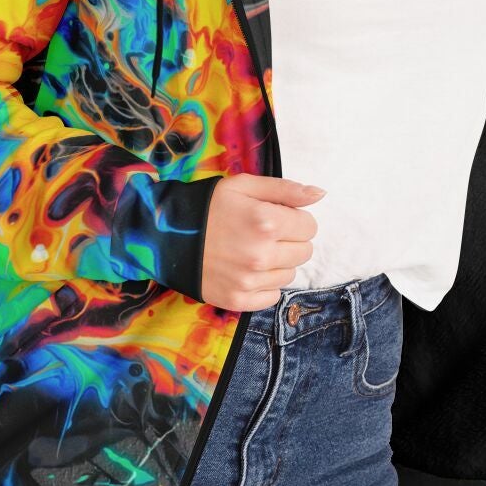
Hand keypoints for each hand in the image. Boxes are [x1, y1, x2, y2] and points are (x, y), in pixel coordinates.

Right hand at [200, 175, 325, 310]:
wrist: (165, 236)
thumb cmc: (207, 206)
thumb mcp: (244, 185)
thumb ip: (285, 189)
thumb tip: (320, 195)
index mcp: (265, 222)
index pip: (309, 226)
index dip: (295, 219)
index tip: (276, 217)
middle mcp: (261, 255)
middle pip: (304, 252)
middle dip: (290, 240)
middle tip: (264, 234)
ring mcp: (249, 281)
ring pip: (289, 274)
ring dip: (277, 262)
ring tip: (251, 250)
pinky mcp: (238, 300)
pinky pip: (272, 296)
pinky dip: (264, 285)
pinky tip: (246, 270)